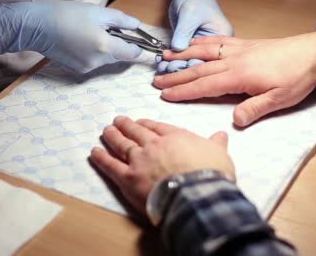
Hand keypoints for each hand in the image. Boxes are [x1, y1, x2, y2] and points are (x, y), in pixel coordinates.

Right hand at [0, 1, 141, 72]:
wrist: (36, 27)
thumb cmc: (66, 14)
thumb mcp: (98, 12)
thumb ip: (121, 20)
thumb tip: (138, 26)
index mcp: (104, 46)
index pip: (134, 53)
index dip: (142, 48)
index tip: (149, 44)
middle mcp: (98, 61)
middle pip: (121, 56)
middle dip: (121, 44)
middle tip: (110, 28)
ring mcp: (87, 68)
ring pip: (108, 58)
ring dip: (107, 47)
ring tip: (91, 31)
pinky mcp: (78, 70)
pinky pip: (95, 61)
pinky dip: (95, 52)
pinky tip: (81, 40)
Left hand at [90, 116, 233, 212]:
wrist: (196, 194)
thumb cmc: (210, 174)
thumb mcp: (219, 155)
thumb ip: (216, 144)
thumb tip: (221, 135)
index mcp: (176, 137)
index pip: (158, 127)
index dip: (148, 124)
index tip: (141, 122)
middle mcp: (154, 145)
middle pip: (137, 132)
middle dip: (127, 125)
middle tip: (118, 120)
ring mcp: (139, 160)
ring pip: (122, 145)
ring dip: (113, 137)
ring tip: (106, 131)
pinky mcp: (128, 178)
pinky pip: (111, 165)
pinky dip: (101, 157)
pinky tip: (94, 152)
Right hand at [153, 33, 315, 126]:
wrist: (314, 52)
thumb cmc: (297, 78)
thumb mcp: (279, 100)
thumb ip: (255, 109)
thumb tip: (234, 121)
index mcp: (238, 76)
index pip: (204, 86)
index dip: (183, 92)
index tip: (165, 96)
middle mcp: (233, 60)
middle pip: (198, 69)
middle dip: (176, 77)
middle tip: (156, 82)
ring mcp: (237, 50)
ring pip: (204, 53)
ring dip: (183, 56)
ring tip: (165, 58)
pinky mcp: (244, 44)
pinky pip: (216, 42)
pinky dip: (201, 43)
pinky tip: (192, 43)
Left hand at [162, 0, 232, 72]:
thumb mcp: (190, 13)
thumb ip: (184, 32)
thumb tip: (178, 49)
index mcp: (222, 37)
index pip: (208, 58)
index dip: (191, 66)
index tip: (174, 68)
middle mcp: (215, 46)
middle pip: (198, 64)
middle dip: (180, 68)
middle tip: (164, 69)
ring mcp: (202, 47)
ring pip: (188, 63)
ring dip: (173, 66)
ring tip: (161, 67)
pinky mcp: (191, 46)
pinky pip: (181, 57)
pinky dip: (171, 60)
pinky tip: (161, 62)